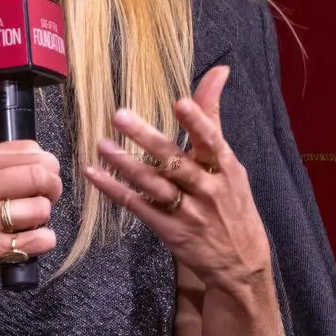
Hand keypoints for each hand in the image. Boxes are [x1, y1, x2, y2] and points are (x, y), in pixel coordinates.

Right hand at [0, 140, 61, 294]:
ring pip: (40, 209)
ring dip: (44, 219)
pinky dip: (43, 241)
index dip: (48, 166)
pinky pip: (35, 240)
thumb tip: (44, 159)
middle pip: (38, 176)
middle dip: (53, 189)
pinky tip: (30, 241)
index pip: (30, 151)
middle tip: (47, 198)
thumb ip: (2, 162)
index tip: (46, 178)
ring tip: (28, 223)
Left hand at [84, 65, 272, 292]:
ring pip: (153, 185)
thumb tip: (219, 71)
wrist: (241, 265)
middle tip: (120, 115)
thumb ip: (213, 116)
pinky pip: (138, 207)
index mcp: (225, 168)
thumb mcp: (229, 162)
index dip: (197, 122)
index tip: (180, 102)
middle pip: (175, 161)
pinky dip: (115, 190)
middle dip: (148, 139)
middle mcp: (208, 189)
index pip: (212, 141)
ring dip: (125, 164)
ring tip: (101, 144)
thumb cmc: (231, 202)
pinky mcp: (171, 232)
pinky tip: (94, 173)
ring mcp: (189, 213)